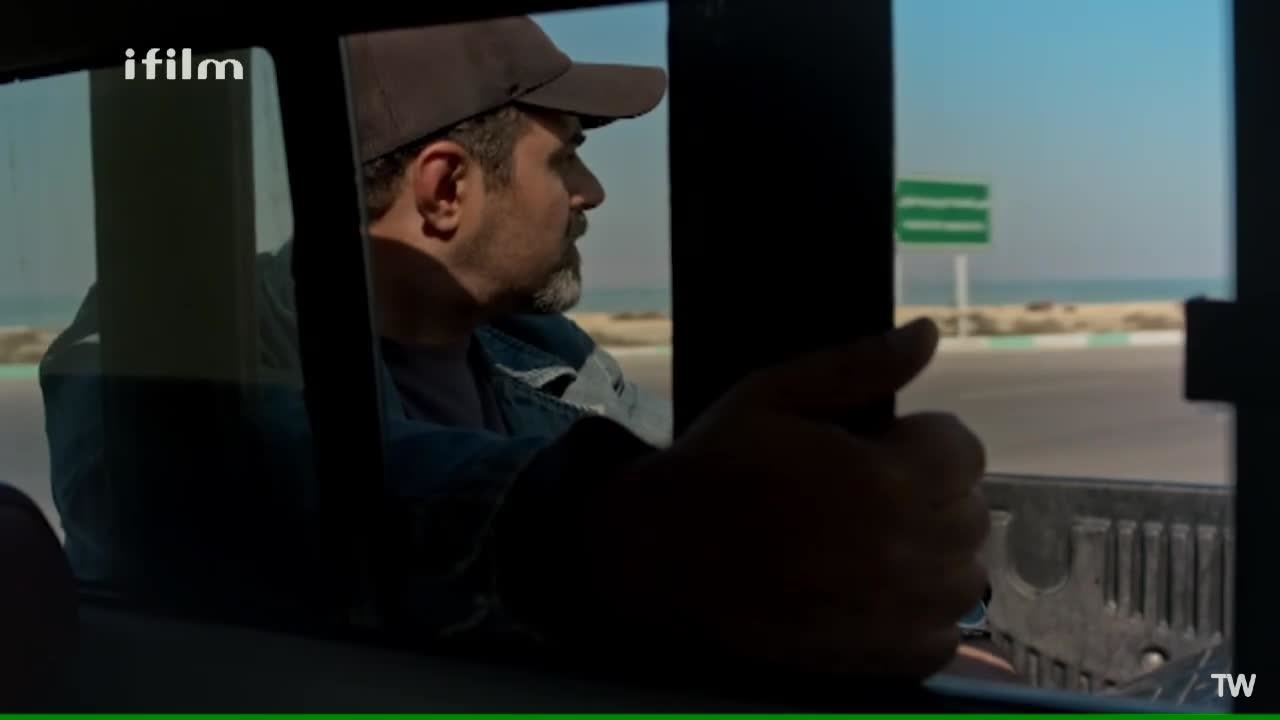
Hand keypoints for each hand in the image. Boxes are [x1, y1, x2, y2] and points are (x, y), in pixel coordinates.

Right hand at [591, 318, 989, 679]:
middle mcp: (906, 551)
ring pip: (966, 574)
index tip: (878, 447)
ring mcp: (898, 613)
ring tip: (875, 541)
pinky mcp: (883, 658)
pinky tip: (874, 590)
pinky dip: (922, 612)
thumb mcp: (775, 395)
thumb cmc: (717, 467)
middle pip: (971, 511)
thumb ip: (859, 365)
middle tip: (869, 492)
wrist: (659, 556)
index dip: (922, 440)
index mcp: (886, 479)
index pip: (964, 450)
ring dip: (934, 553)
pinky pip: (944, 633)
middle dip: (931, 491)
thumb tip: (929, 332)